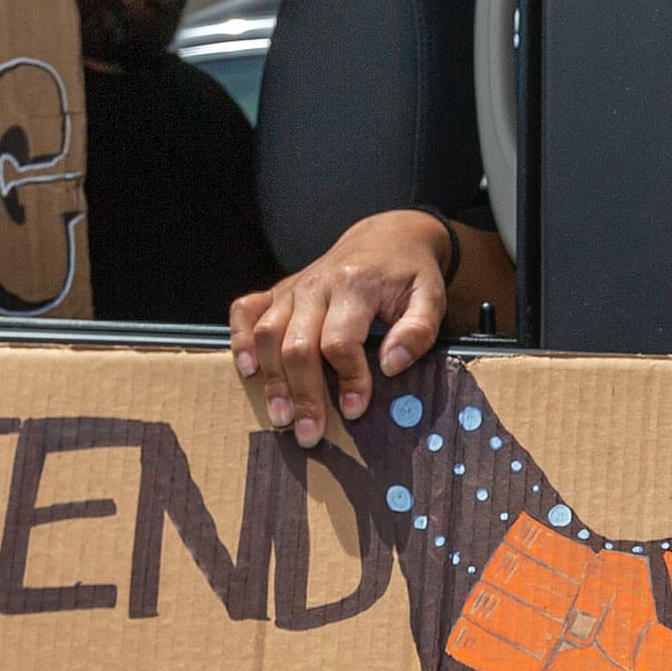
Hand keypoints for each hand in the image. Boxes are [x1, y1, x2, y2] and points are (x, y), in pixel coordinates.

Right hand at [231, 210, 467, 443]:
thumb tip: (391, 365)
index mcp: (355, 286)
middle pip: (297, 345)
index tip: (355, 411)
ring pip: (268, 334)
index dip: (347, 379)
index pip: (340, 341)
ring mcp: (293, 288)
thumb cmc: (408, 273)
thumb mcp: (430, 297)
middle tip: (309, 434)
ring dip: (272, 380)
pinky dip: (240, 339)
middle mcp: (316, 285)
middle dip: (303, 394)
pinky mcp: (279, 290)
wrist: (386, 236)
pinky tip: (247, 369)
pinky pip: (246, 310)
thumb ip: (418, 331)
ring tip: (281, 418)